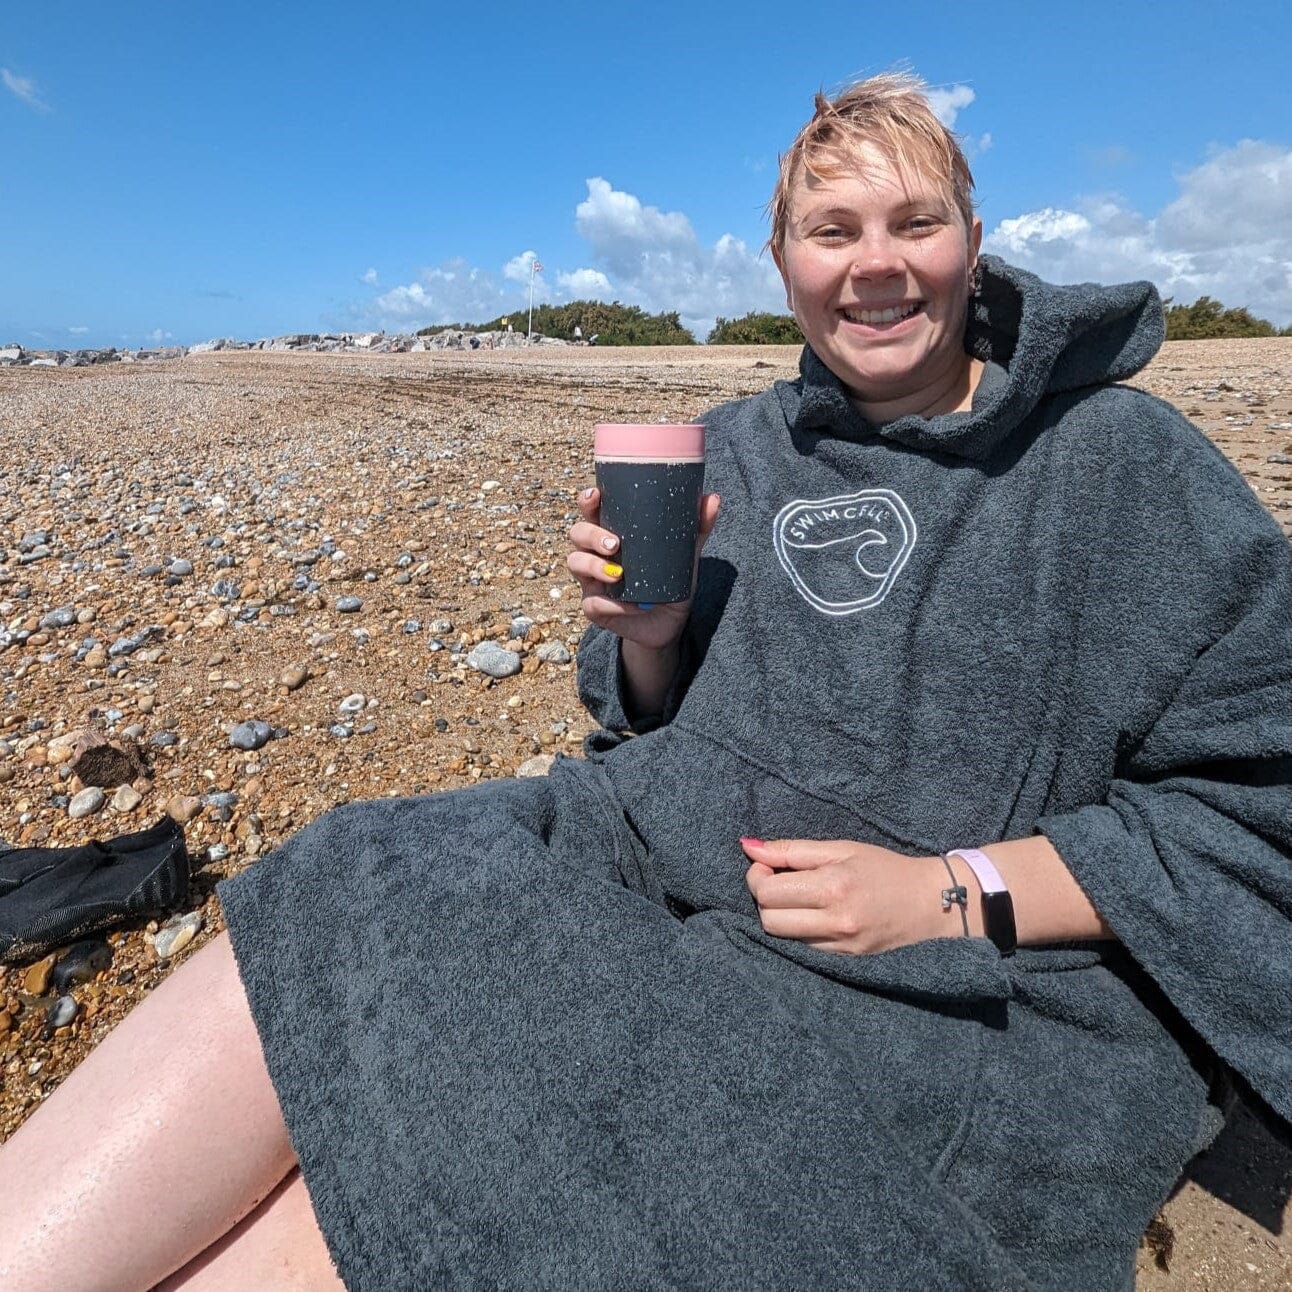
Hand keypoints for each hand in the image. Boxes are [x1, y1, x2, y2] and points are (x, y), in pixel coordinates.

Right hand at [566, 485, 720, 651]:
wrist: (669, 623)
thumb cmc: (670, 582)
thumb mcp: (685, 555)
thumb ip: (696, 528)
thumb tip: (712, 498)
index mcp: (611, 532)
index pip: (593, 511)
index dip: (587, 501)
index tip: (595, 494)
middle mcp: (595, 553)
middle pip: (577, 533)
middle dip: (591, 535)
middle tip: (614, 543)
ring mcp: (591, 581)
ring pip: (576, 563)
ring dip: (594, 566)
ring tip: (618, 573)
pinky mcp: (594, 608)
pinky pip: (594, 603)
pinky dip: (615, 605)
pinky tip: (637, 605)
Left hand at [741, 837, 955, 954]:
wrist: (930, 903)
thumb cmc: (885, 868)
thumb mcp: (841, 848)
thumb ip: (792, 850)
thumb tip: (749, 848)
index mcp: (833, 887)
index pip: (767, 892)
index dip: (757, 876)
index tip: (769, 864)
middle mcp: (835, 921)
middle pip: (768, 919)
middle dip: (764, 897)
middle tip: (780, 880)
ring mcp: (839, 945)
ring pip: (782, 936)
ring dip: (780, 914)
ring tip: (799, 896)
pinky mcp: (844, 960)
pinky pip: (802, 947)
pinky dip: (799, 929)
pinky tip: (814, 913)